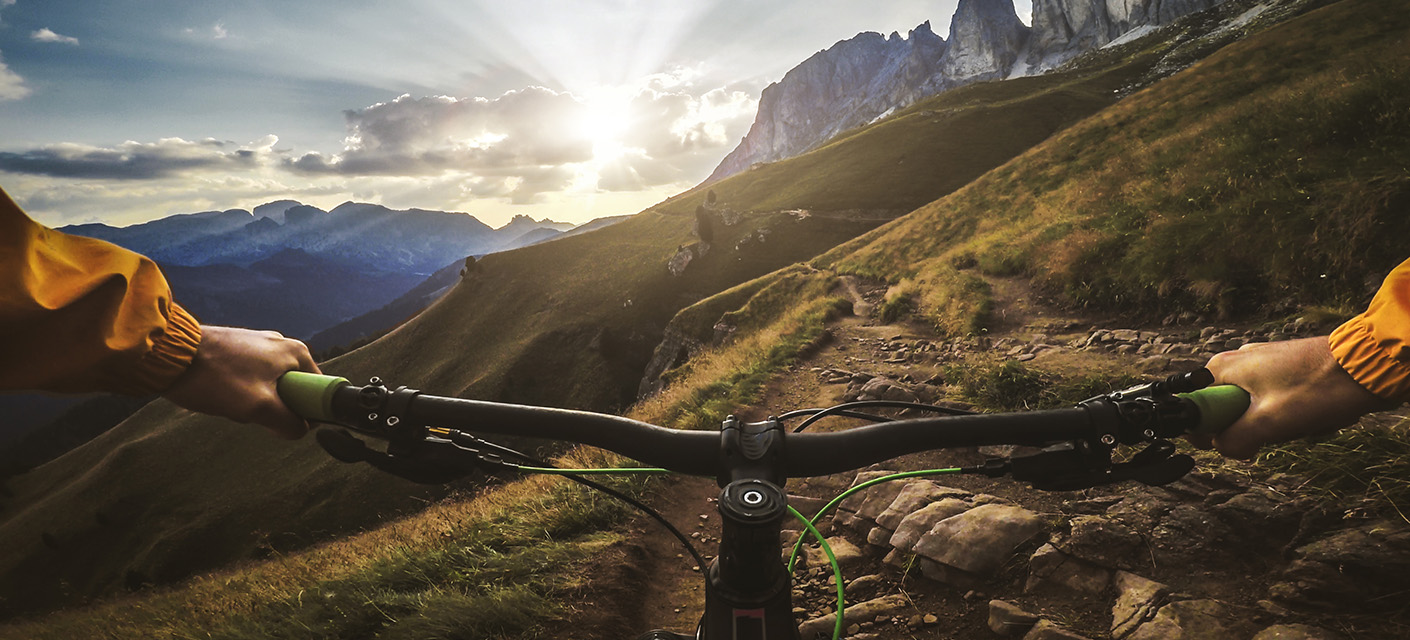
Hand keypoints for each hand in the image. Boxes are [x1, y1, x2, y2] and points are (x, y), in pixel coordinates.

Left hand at [162, 325, 320, 438]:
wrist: (170, 354)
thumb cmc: (216, 378)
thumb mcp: (258, 408)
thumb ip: (287, 423)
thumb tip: (300, 430)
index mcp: (296, 352)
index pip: (320, 391)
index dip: (308, 412)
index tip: (284, 422)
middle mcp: (282, 343)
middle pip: (295, 389)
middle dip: (277, 407)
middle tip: (252, 412)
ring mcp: (258, 344)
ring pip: (271, 386)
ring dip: (256, 400)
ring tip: (231, 401)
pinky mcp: (238, 347)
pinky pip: (252, 378)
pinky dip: (241, 390)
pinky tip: (221, 393)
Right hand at [1195, 336, 1390, 458]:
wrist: (1368, 367)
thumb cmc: (1318, 388)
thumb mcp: (1268, 423)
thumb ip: (1234, 440)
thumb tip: (1223, 449)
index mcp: (1222, 369)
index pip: (1193, 408)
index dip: (1208, 432)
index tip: (1232, 442)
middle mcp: (1237, 362)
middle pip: (1224, 412)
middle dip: (1248, 429)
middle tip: (1274, 431)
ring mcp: (1261, 365)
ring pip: (1251, 411)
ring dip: (1273, 425)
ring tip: (1299, 421)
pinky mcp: (1283, 370)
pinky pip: (1272, 404)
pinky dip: (1288, 415)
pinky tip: (1310, 415)